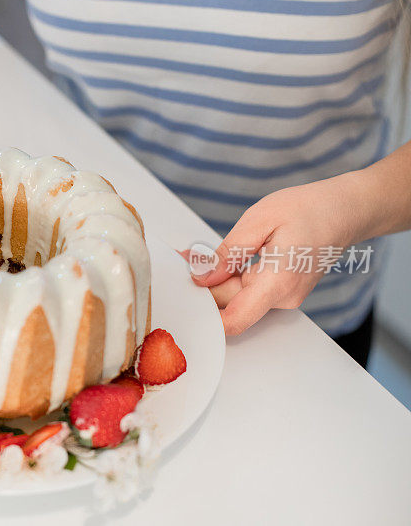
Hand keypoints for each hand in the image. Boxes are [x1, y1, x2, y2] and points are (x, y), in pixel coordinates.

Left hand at [187, 177, 363, 335]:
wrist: (346, 209)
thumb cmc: (309, 209)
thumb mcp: (259, 220)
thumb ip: (227, 253)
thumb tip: (200, 276)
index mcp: (277, 283)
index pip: (233, 321)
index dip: (203, 315)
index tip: (183, 298)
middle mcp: (283, 298)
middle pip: (229, 305)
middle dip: (203, 285)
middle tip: (184, 259)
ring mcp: (284, 297)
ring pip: (237, 298)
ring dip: (217, 279)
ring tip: (203, 254)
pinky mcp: (282, 291)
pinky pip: (249, 291)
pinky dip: (232, 276)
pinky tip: (225, 258)